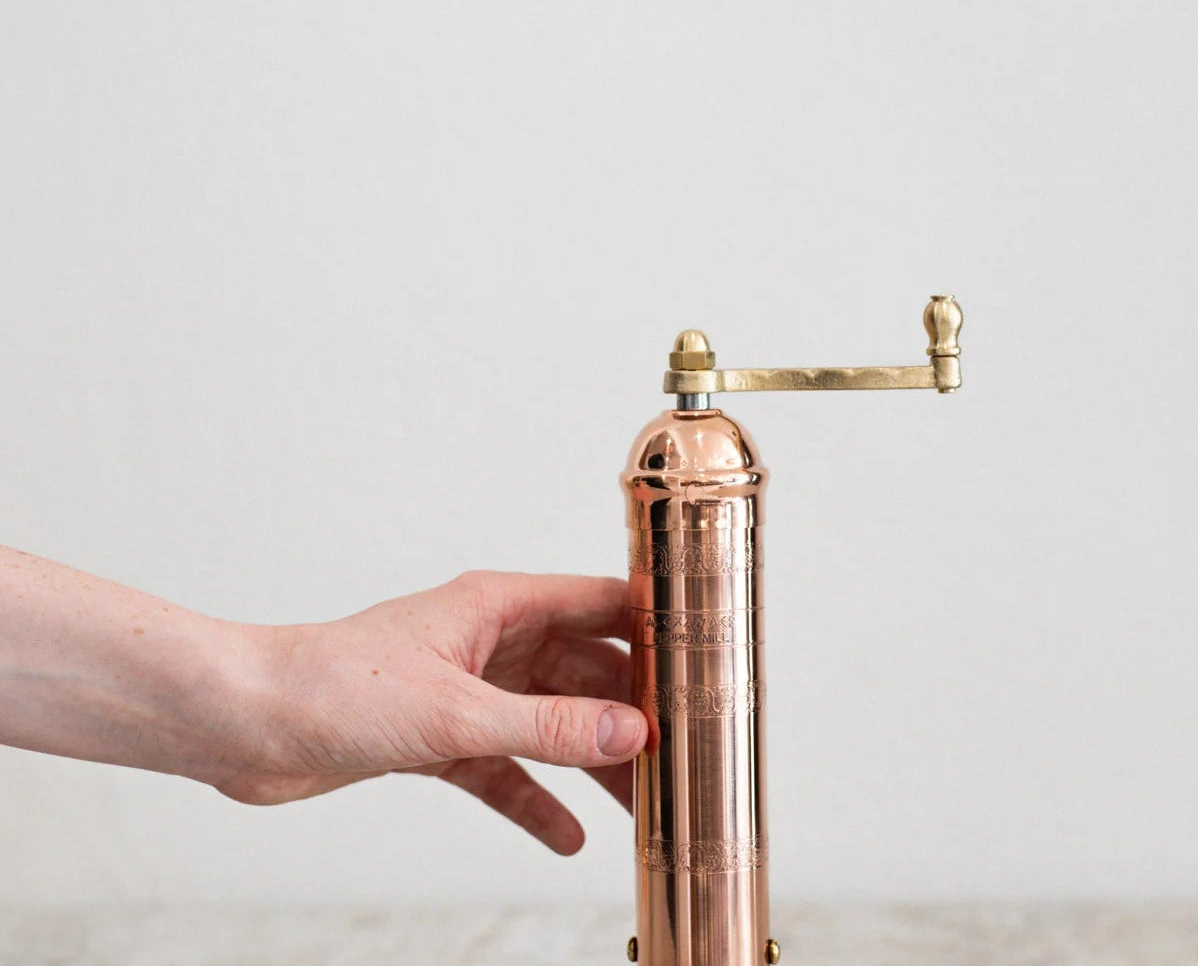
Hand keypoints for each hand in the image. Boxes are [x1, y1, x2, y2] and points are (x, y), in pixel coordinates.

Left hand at [227, 571, 644, 854]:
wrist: (249, 725)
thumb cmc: (338, 687)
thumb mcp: (456, 714)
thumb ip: (548, 728)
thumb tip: (632, 733)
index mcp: (499, 606)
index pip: (599, 604)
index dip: (654, 625)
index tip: (705, 656)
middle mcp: (490, 641)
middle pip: (584, 671)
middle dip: (632, 710)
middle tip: (684, 749)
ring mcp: (467, 689)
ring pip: (551, 724)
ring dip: (592, 761)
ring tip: (643, 804)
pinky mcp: (440, 737)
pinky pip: (506, 768)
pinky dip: (536, 799)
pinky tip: (568, 836)